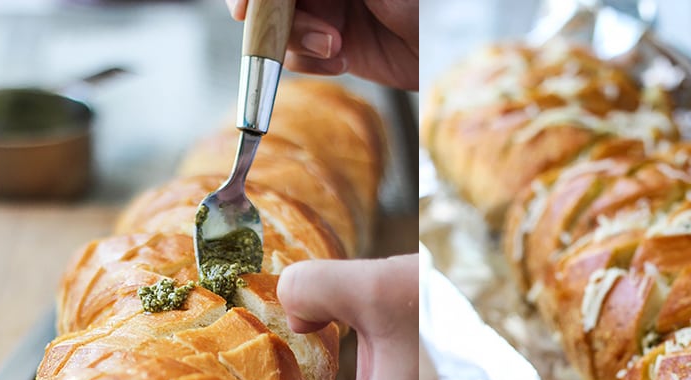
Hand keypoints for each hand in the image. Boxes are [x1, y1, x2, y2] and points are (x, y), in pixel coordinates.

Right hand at [226, 0, 418, 90]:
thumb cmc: (418, 3)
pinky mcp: (334, 47)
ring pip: (280, 29)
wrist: (447, 49)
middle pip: (271, 4)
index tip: (243, 9)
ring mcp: (327, 13)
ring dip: (300, 42)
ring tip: (336, 46)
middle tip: (284, 28)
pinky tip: (341, 60)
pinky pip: (299, 58)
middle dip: (274, 20)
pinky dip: (312, 63)